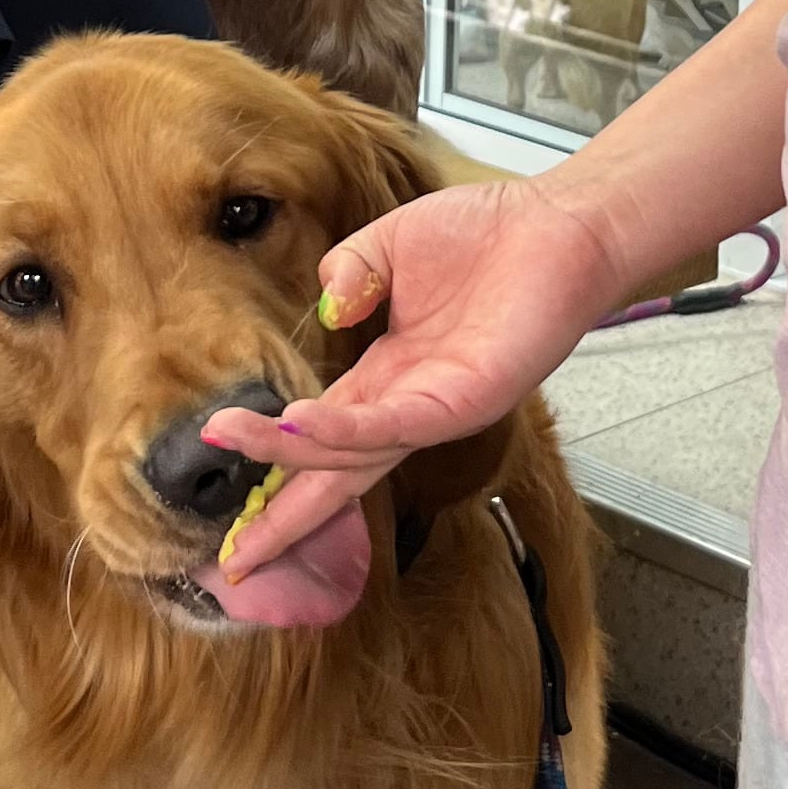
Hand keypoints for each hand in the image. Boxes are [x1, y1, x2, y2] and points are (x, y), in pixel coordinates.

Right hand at [196, 179, 629, 577]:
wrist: (558, 226)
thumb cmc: (487, 235)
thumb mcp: (390, 244)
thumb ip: (348, 269)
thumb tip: (328, 308)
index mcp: (387, 376)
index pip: (320, 436)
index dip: (275, 465)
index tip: (232, 508)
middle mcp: (407, 405)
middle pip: (332, 472)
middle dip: (282, 518)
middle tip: (230, 562)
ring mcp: (435, 410)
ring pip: (352, 453)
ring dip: (291, 454)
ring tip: (233, 440)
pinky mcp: (465, 402)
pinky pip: (392, 424)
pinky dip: (343, 427)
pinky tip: (299, 423)